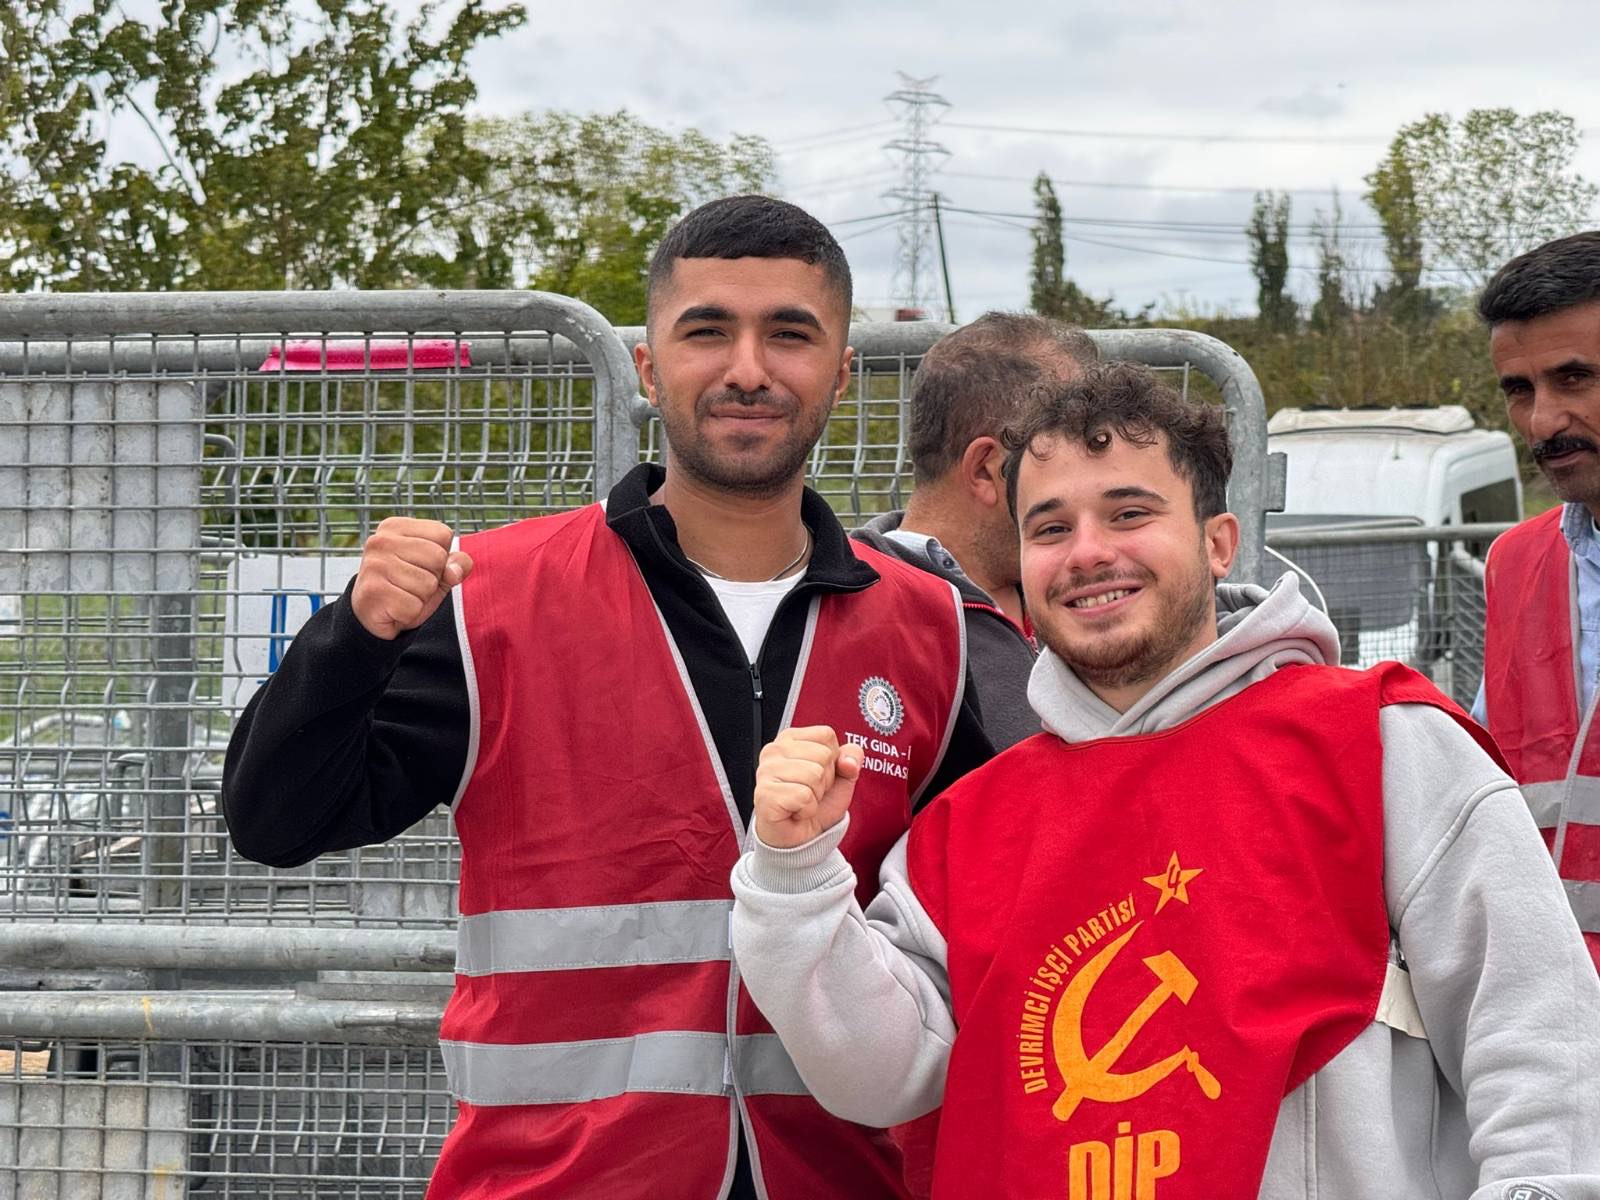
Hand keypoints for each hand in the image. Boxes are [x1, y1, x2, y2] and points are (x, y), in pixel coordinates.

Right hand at [350, 517, 473, 639]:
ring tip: (403, 595)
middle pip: (437, 557)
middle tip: (411, 584)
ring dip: (422, 597)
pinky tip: (395, 608)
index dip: (441, 557)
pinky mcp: (373, 592)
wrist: (371, 615)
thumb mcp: (436, 571)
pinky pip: (414, 606)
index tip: (420, 565)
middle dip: (433, 578)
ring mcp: (374, 565)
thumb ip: (455, 564)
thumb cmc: (406, 587)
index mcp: (396, 527)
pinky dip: (410, 613)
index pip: (443, 534)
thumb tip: (455, 571)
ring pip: (428, 584)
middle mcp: (381, 541)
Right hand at [753, 726, 863, 848]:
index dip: (832, 760)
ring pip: (814, 775)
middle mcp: (774, 750)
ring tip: (802, 802)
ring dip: (816, 796)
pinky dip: (807, 810)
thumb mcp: (842, 778)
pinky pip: (804, 796)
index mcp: (790, 739)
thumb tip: (848, 760)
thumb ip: (851, 759)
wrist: (800, 839)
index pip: (826, 735)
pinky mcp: (765, 794)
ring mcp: (766, 772)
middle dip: (825, 780)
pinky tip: (795, 812)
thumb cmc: (815, 805)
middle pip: (822, 755)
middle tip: (809, 792)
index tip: (819, 776)